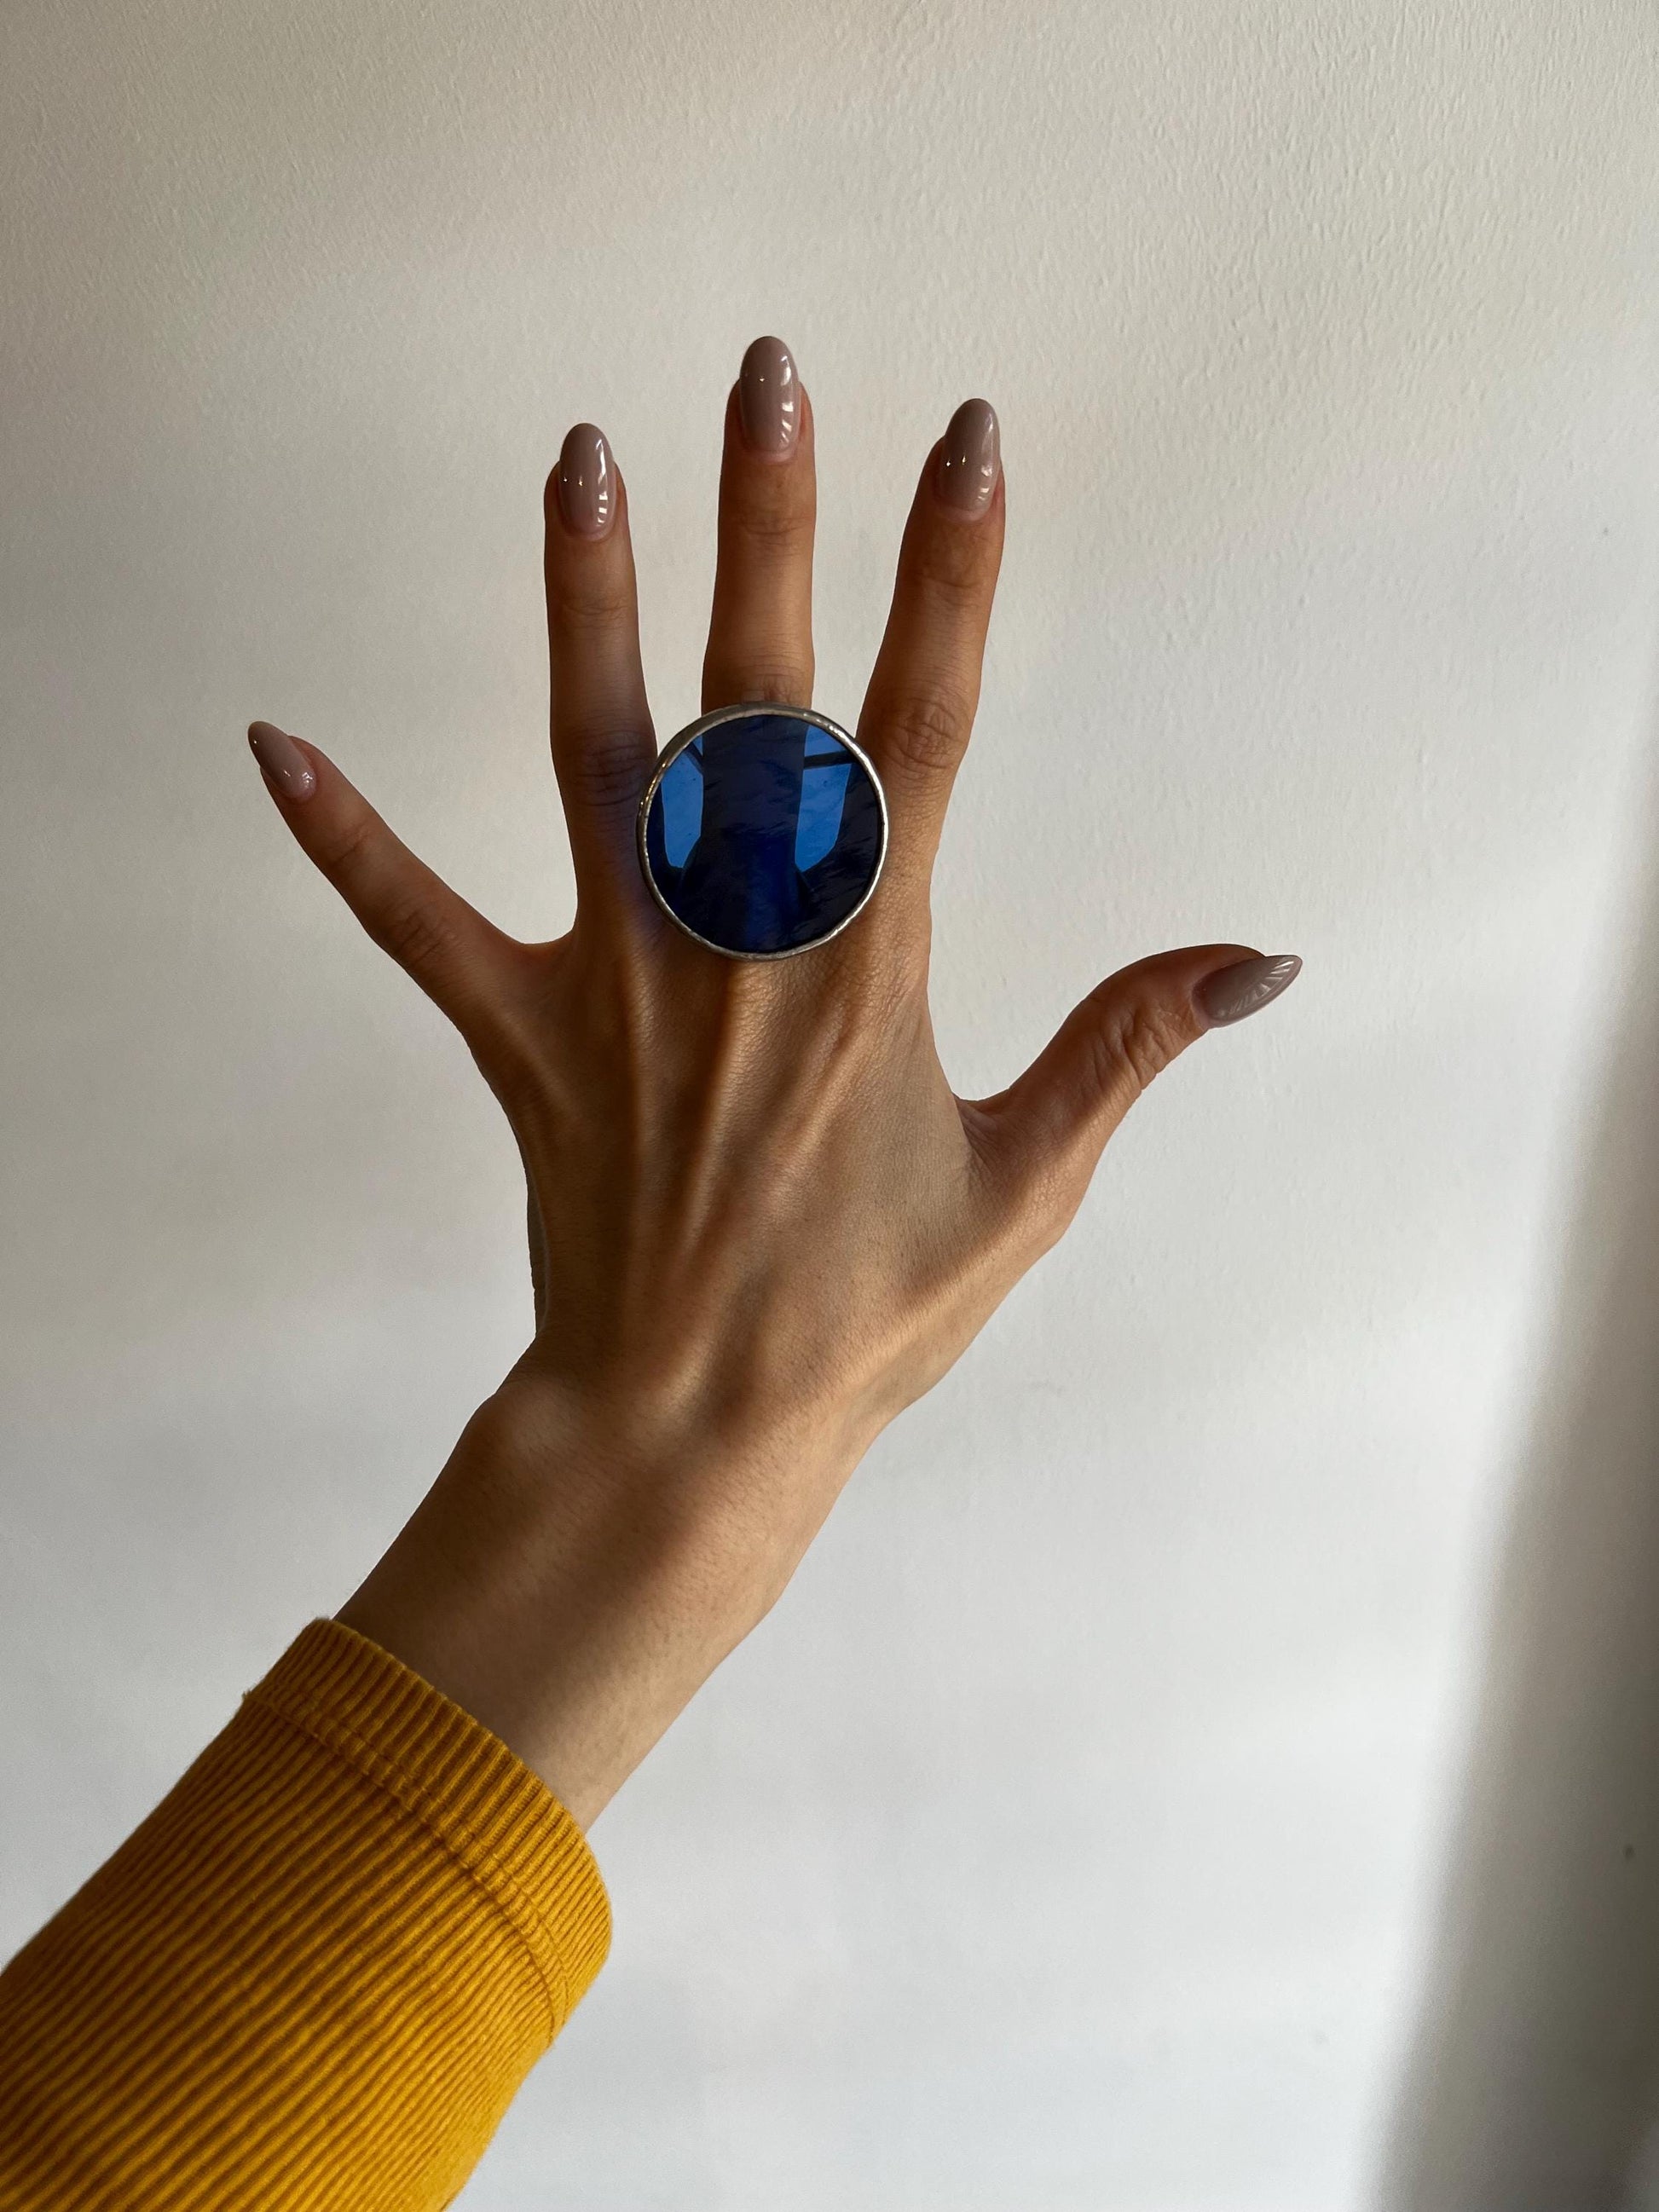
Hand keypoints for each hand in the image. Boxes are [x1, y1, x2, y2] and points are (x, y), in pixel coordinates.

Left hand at [246, 337, 1298, 1826]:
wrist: (694, 1426)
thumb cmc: (864, 1315)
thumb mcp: (1025, 1187)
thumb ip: (1128, 1047)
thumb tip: (1261, 957)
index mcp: (868, 961)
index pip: (924, 731)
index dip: (950, 577)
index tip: (966, 444)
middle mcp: (739, 939)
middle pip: (757, 696)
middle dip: (770, 524)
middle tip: (767, 374)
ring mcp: (617, 978)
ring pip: (596, 758)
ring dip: (588, 602)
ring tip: (581, 458)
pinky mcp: (518, 1036)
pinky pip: (416, 923)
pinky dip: (347, 839)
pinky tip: (273, 744)